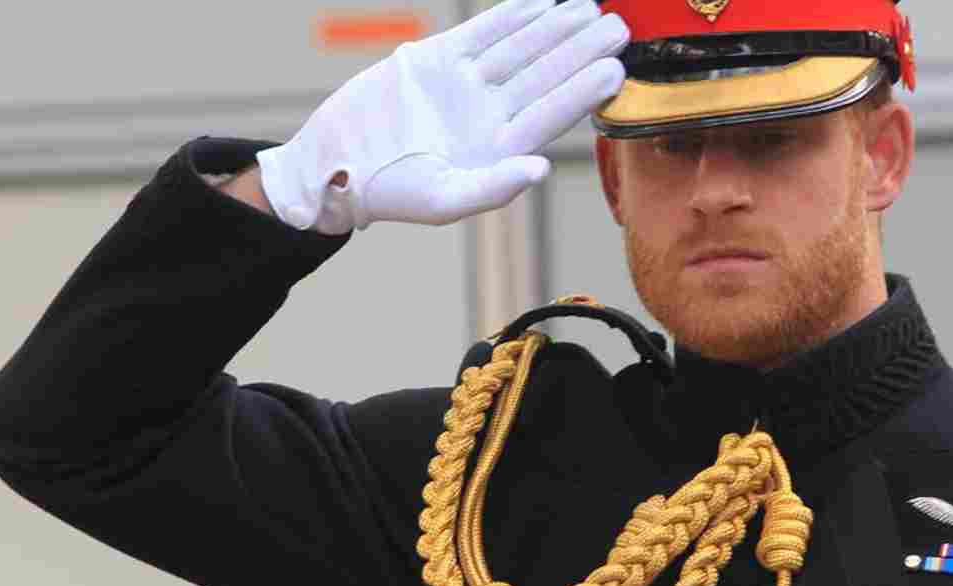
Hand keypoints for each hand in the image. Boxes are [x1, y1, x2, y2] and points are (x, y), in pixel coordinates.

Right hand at [257, 0, 628, 232]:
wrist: (333, 162)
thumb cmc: (388, 192)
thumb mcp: (441, 200)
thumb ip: (493, 189)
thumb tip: (540, 171)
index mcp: (499, 149)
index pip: (552, 114)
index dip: (583, 90)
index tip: (614, 69)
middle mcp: (490, 113)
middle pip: (545, 75)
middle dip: (581, 50)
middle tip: (619, 26)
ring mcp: (465, 84)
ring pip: (520, 49)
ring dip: (554, 28)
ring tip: (587, 7)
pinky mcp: (436, 60)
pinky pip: (482, 33)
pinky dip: (511, 16)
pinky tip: (542, 2)